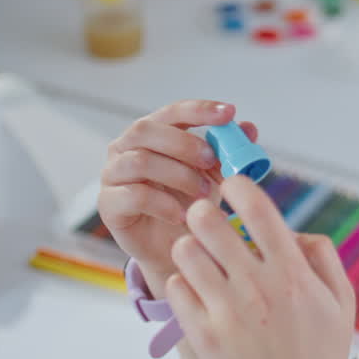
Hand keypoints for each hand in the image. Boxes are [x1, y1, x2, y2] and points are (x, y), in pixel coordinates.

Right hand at [97, 100, 258, 291]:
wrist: (172, 249)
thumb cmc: (188, 203)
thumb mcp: (213, 175)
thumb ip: (227, 152)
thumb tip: (249, 128)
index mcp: (151, 133)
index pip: (172, 112)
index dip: (199, 110)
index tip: (228, 113)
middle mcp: (125, 148)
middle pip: (147, 131)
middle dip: (184, 143)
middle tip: (211, 161)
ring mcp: (113, 175)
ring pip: (139, 161)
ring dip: (178, 175)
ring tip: (202, 194)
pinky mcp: (108, 204)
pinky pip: (134, 195)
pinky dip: (164, 204)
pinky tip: (182, 215)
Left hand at [165, 176, 356, 358]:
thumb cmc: (321, 355)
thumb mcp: (341, 301)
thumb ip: (322, 256)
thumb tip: (292, 229)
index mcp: (293, 274)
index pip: (257, 208)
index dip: (238, 186)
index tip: (231, 188)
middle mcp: (258, 289)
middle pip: (209, 222)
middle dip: (202, 212)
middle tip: (205, 220)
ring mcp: (228, 314)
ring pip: (186, 252)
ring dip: (189, 248)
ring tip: (198, 258)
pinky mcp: (204, 338)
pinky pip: (176, 289)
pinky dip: (182, 285)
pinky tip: (196, 293)